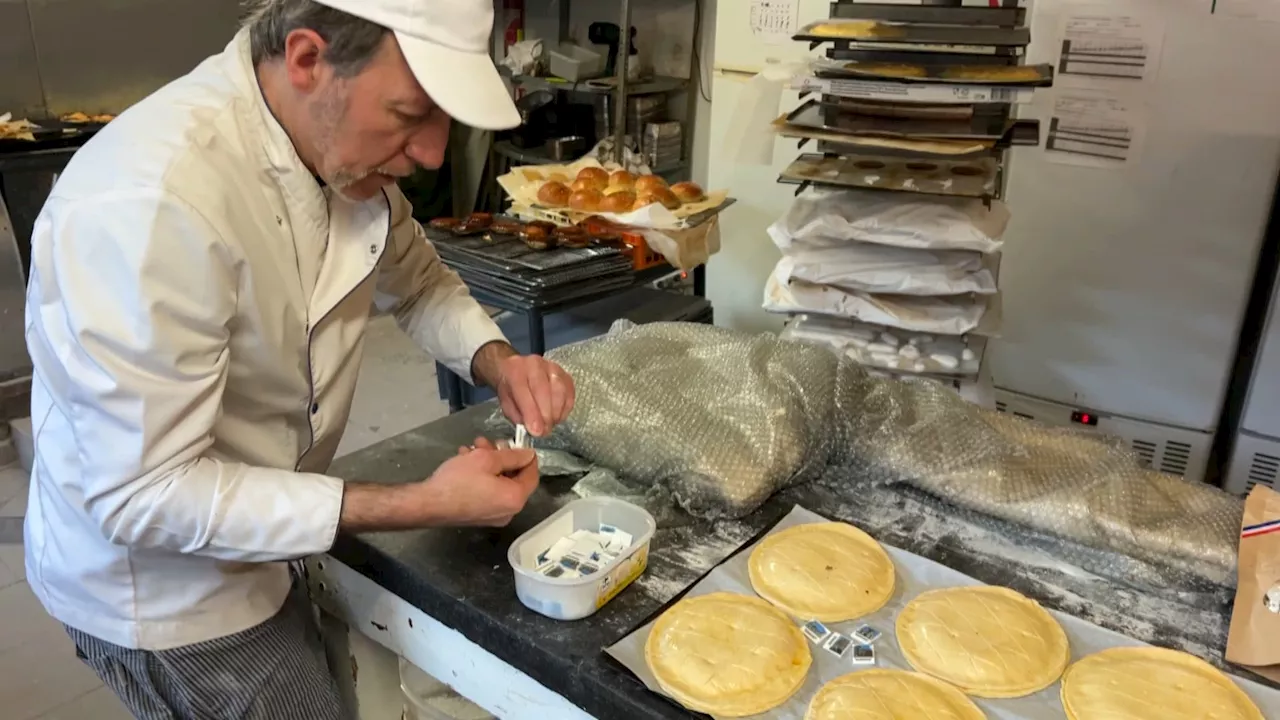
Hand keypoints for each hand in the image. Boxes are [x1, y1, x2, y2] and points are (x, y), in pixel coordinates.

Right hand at [412, 440, 538, 526]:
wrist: (428, 504)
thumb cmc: (458, 480)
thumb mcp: (487, 459)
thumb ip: (513, 456)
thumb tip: (529, 455)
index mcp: (515, 499)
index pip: (532, 475)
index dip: (527, 457)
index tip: (518, 443)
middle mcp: (508, 512)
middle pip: (513, 478)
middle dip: (501, 456)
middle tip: (488, 443)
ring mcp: (493, 516)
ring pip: (498, 483)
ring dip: (487, 463)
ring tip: (472, 448)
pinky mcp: (478, 516)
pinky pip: (488, 492)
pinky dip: (481, 476)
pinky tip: (465, 461)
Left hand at [495, 354, 575, 436]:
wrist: (518, 369)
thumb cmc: (511, 388)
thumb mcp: (506, 403)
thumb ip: (518, 416)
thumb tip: (535, 428)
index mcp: (515, 372)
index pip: (524, 392)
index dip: (532, 414)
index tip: (537, 431)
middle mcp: (534, 365)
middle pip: (543, 391)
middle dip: (546, 416)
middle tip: (544, 431)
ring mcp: (552, 368)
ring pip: (559, 391)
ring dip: (556, 412)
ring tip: (551, 424)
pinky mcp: (565, 374)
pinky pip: (569, 393)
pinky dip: (565, 408)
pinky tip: (558, 415)